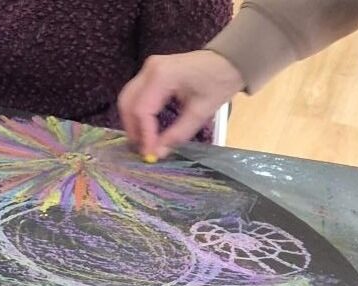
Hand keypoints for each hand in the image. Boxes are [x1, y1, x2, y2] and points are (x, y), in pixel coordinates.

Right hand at [118, 50, 243, 158]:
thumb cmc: (219, 82)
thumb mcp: (201, 112)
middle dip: (133, 128)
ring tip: (144, 140)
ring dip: (132, 121)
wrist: (229, 61)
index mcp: (162, 76)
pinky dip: (137, 112)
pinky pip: (136, 94)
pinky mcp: (150, 72)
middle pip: (128, 103)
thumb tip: (158, 153)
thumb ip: (178, 134)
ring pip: (128, 98)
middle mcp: (149, 69)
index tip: (149, 153)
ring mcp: (148, 68)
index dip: (144, 134)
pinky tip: (146, 126)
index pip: (142, 109)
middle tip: (143, 148)